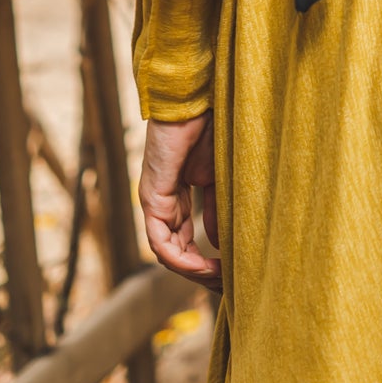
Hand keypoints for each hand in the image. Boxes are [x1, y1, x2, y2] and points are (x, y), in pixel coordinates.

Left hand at [139, 111, 221, 290]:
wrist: (197, 97)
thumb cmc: (212, 126)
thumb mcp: (221, 176)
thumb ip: (217, 208)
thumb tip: (220, 244)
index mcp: (180, 193)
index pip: (188, 237)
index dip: (206, 259)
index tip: (229, 272)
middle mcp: (164, 200)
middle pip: (177, 249)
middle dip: (199, 271)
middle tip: (224, 284)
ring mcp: (155, 199)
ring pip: (166, 250)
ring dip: (190, 269)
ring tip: (216, 278)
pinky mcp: (151, 195)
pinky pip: (159, 238)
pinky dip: (178, 256)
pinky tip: (200, 265)